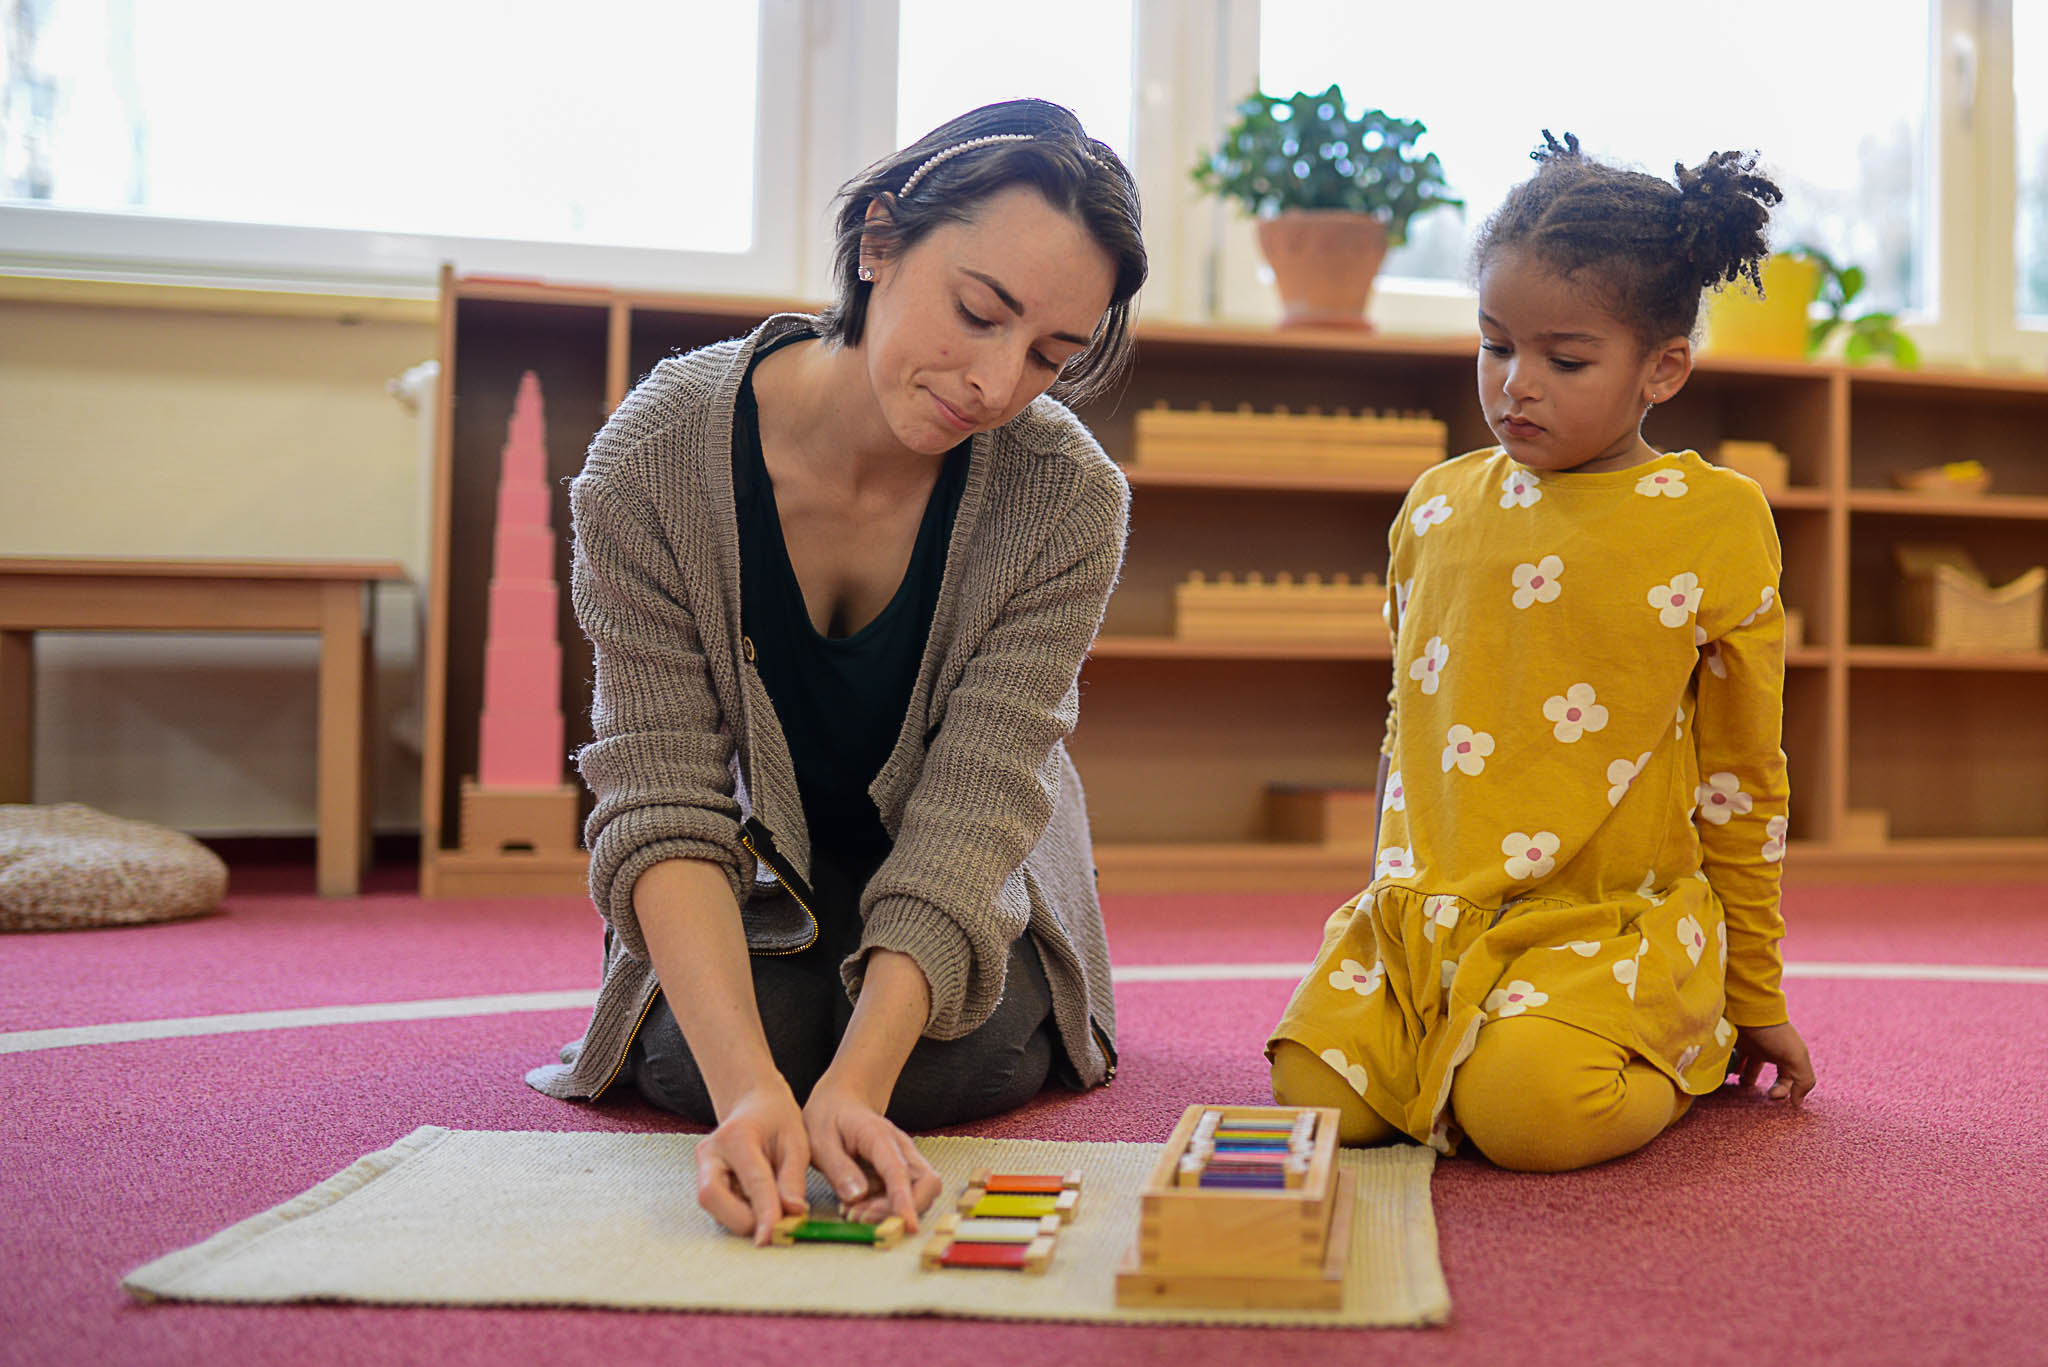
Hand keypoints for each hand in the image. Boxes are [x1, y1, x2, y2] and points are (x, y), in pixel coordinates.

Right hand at [696, 1080, 810, 1244]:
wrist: (753, 1104)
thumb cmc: (776, 1119)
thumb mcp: (796, 1141)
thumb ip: (793, 1178)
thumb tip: (793, 1213)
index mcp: (736, 1136)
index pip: (752, 1181)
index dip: (764, 1212)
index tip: (773, 1236)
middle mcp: (710, 1153)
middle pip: (712, 1198)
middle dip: (743, 1219)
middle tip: (777, 1224)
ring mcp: (702, 1168)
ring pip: (713, 1208)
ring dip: (742, 1220)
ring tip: (772, 1210)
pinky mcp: (704, 1182)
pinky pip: (718, 1209)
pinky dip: (739, 1215)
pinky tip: (758, 1205)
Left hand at [802, 1078, 941, 1229]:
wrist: (842, 1101)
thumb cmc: (830, 1118)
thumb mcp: (820, 1140)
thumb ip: (838, 1168)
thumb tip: (856, 1197)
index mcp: (880, 1136)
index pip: (900, 1171)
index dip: (905, 1201)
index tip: (908, 1225)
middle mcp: (902, 1148)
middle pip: (927, 1183)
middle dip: (901, 1210)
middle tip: (860, 1218)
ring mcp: (905, 1160)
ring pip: (920, 1193)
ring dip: (891, 1212)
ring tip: (853, 1213)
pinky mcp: (901, 1173)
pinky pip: (904, 1196)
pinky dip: (885, 1209)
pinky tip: (858, 1207)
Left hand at [1730, 1020, 1815, 1102]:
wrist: (1749, 1009)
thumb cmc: (1775, 1035)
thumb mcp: (1796, 1058)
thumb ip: (1803, 1080)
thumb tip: (1797, 1103)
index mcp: (1789, 1055)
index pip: (1789, 1079)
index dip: (1783, 1090)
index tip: (1772, 1096)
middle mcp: (1772, 1051)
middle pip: (1769, 1073)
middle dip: (1766, 1085)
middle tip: (1754, 1091)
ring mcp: (1754, 1046)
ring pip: (1750, 1066)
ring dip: (1746, 1078)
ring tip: (1739, 1083)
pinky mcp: (1737, 1041)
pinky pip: (1735, 1058)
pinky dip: (1733, 1067)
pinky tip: (1729, 1073)